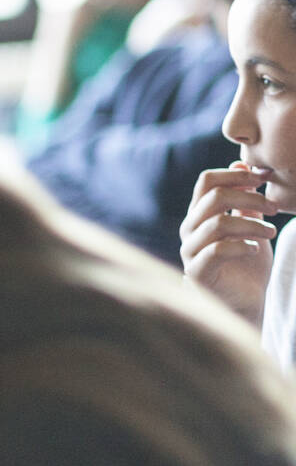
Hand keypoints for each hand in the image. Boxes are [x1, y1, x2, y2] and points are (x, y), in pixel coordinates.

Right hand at [181, 162, 276, 324]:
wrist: (246, 303)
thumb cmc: (247, 265)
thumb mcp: (250, 225)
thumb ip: (244, 200)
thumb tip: (241, 162)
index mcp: (200, 215)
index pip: (207, 181)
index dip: (236, 174)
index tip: (263, 179)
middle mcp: (190, 230)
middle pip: (213, 197)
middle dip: (249, 198)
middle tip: (274, 209)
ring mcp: (191, 252)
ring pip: (218, 224)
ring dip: (252, 224)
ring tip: (271, 232)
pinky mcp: (197, 273)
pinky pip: (216, 251)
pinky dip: (241, 246)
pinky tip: (255, 250)